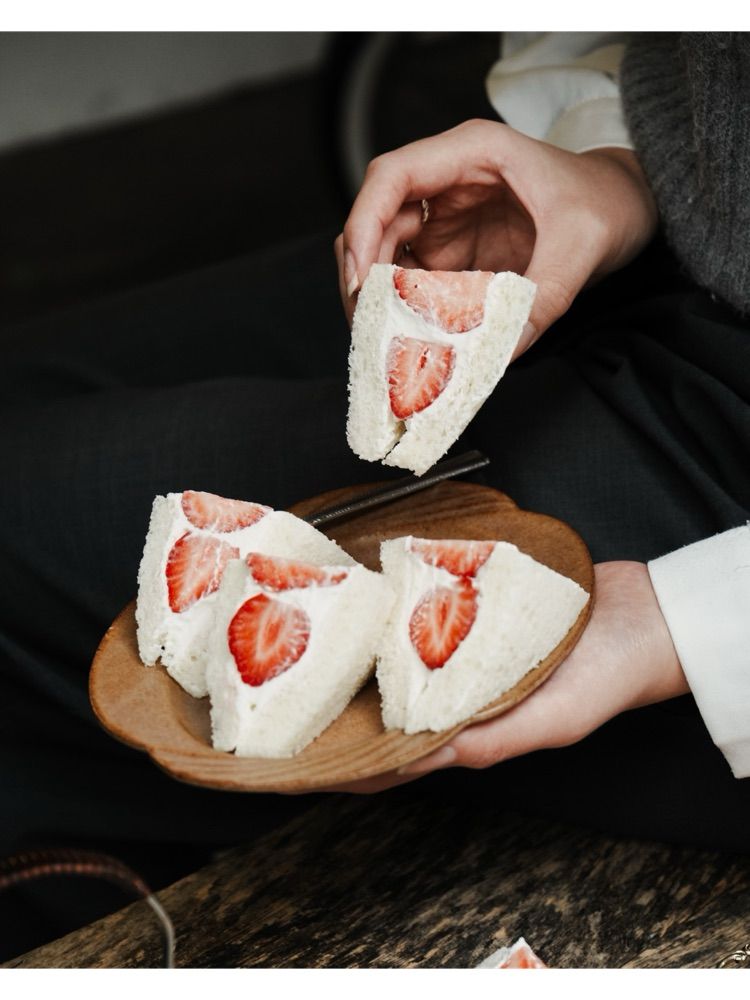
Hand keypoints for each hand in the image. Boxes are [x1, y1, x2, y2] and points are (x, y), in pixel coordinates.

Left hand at [320, 561, 686, 793]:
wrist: (645, 617)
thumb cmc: (606, 678)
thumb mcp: (552, 722)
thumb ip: (491, 739)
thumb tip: (423, 758)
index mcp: (472, 727)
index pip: (397, 754)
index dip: (349, 761)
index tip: (296, 760)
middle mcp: (460, 689)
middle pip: (386, 702)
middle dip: (338, 703)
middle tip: (284, 691)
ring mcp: (465, 648)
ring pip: (399, 655)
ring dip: (361, 654)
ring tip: (310, 642)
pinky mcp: (475, 610)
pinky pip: (428, 612)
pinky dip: (398, 611)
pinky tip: (368, 598)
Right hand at [334, 119, 657, 354]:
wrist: (630, 209)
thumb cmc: (608, 203)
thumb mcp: (583, 243)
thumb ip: (546, 294)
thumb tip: (504, 350)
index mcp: (471, 154)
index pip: (391, 178)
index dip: (363, 224)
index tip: (361, 277)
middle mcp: (447, 185)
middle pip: (377, 222)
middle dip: (362, 274)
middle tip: (367, 327)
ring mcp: (448, 222)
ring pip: (387, 257)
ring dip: (381, 300)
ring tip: (384, 343)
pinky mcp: (455, 256)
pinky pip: (416, 284)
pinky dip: (408, 314)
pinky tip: (412, 342)